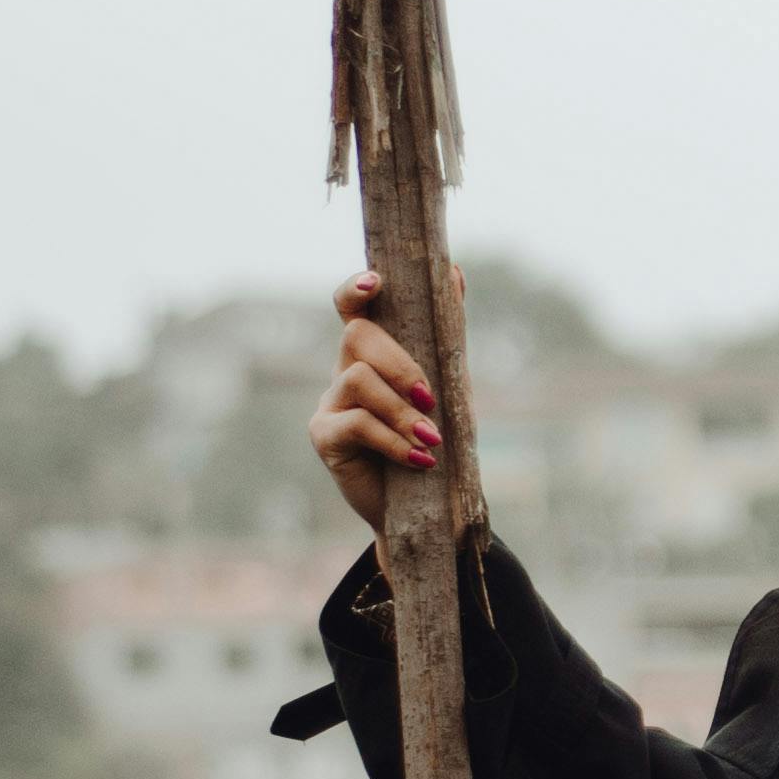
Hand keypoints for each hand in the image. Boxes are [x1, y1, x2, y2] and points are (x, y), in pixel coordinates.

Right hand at [310, 266, 456, 534]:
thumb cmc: (434, 440)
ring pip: (358, 379)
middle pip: (357, 336)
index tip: (376, 282)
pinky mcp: (324, 436)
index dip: (357, 288)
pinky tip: (419, 459)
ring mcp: (329, 402)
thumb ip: (447, 334)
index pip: (353, 308)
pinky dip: (394, 440)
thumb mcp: (449, 385)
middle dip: (401, 363)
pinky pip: (357, 422)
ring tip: (430, 439)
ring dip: (402, 410)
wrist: (423, 507)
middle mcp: (343, 371)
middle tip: (430, 398)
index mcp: (372, 354)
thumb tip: (455, 272)